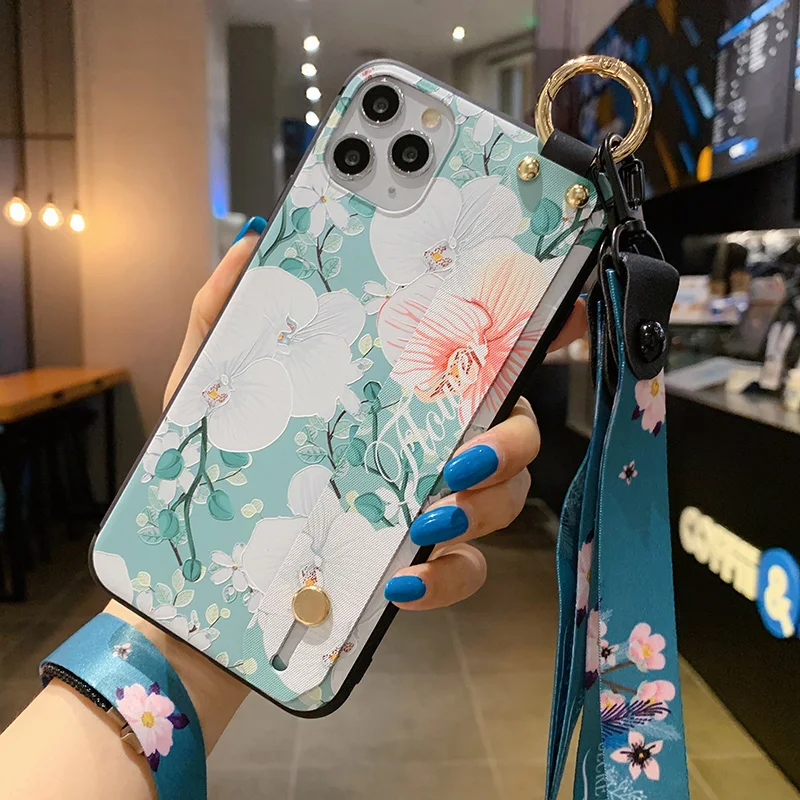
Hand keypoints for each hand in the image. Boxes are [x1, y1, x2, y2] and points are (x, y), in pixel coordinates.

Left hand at [164, 221, 586, 611]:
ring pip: (505, 501)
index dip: (534, 333)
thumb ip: (225, 313)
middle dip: (510, 445)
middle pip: (514, 435)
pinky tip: (403, 579)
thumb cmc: (220, 470)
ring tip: (427, 520)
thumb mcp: (209, 388)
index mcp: (401, 397)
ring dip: (481, 508)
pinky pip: (467, 572)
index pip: (477, 360)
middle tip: (463, 460)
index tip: (567, 312)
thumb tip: (250, 241)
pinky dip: (446, 578)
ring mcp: (434, 509)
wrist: (207, 583)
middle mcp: (432, 447)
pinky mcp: (423, 570)